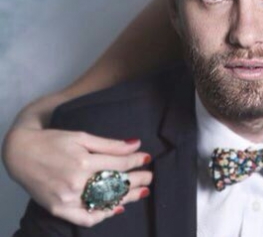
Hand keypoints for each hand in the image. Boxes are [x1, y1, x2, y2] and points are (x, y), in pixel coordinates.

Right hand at [3, 127, 152, 226]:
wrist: (20, 153)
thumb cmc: (53, 141)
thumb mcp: (82, 137)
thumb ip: (109, 144)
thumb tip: (135, 144)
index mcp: (83, 162)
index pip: (118, 163)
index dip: (135, 160)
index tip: (147, 158)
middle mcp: (76, 182)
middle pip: (115, 185)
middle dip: (136, 180)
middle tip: (150, 177)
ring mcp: (67, 199)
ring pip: (104, 202)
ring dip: (126, 198)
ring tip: (141, 192)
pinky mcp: (59, 209)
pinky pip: (85, 218)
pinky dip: (102, 215)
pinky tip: (117, 209)